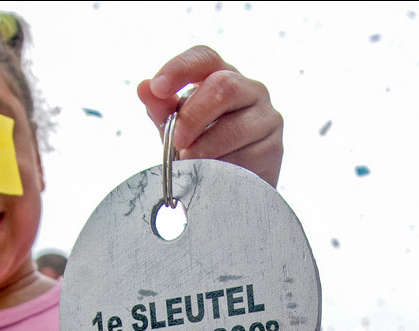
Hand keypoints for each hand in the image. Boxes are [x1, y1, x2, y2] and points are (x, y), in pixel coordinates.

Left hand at [138, 46, 283, 187]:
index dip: (179, 68)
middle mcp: (251, 89)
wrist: (233, 185)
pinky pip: (246, 157)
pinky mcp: (274, 148)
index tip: (157, 88)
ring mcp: (266, 117)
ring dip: (205, 149)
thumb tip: (144, 88)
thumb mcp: (177, 127)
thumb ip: (162, 109)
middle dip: (193, 116)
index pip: (204, 58)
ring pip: (234, 127)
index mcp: (223, 75)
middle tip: (175, 141)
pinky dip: (222, 169)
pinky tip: (212, 176)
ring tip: (189, 163)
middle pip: (223, 87)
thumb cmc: (203, 146)